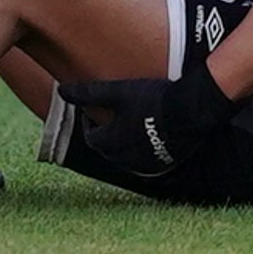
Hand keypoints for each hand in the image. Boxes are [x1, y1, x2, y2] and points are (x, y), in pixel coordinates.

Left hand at [58, 62, 236, 178]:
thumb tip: (61, 91)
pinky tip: (146, 138)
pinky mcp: (165, 161)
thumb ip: (89, 92)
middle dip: (104, 136)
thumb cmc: (154, 98)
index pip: (92, 139)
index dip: (90, 124)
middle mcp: (128, 157)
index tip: (93, 111)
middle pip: (108, 150)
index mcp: (114, 141)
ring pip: (126, 158)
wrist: (191, 109)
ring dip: (121, 146)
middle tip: (107, 119)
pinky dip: (140, 152)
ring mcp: (147, 162)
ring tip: (126, 127)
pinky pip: (146, 162)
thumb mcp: (119, 91)